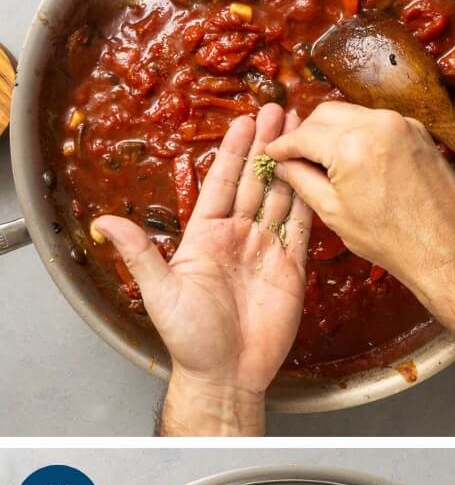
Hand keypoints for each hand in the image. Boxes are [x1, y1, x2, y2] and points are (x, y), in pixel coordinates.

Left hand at [93, 106, 310, 434]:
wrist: (226, 373)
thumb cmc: (190, 338)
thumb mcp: (159, 292)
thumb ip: (140, 253)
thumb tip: (106, 222)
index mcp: (206, 236)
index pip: (224, 184)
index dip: (236, 152)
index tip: (247, 121)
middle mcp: (238, 238)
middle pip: (258, 183)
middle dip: (270, 146)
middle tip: (283, 111)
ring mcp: (267, 252)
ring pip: (284, 200)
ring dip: (294, 167)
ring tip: (306, 134)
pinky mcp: (292, 271)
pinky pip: (304, 231)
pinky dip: (311, 204)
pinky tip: (319, 178)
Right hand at [264, 102, 454, 319]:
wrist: (448, 249)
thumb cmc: (392, 241)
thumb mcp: (335, 214)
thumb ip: (303, 181)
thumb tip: (283, 164)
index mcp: (351, 144)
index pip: (303, 134)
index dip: (283, 146)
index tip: (272, 154)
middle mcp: (377, 124)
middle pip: (326, 114)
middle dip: (307, 134)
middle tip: (297, 157)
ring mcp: (402, 124)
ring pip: (352, 115)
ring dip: (333, 132)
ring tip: (325, 161)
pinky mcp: (418, 131)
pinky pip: (378, 123)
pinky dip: (361, 134)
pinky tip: (356, 160)